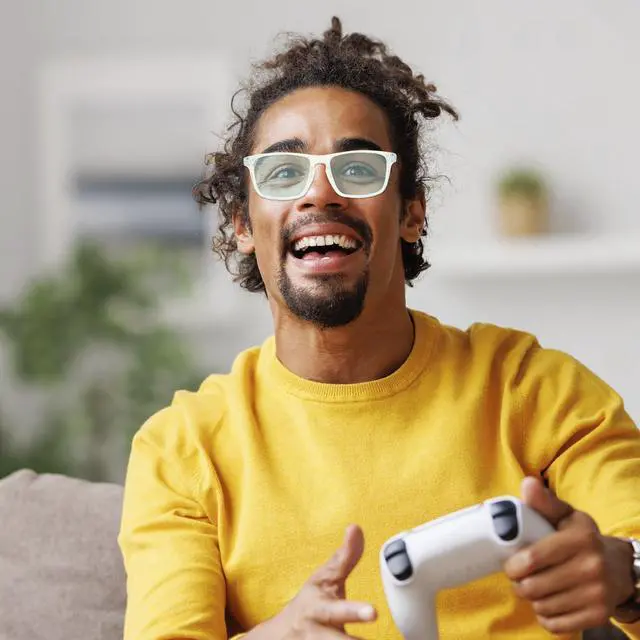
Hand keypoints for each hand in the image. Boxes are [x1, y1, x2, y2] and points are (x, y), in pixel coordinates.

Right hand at [249, 524, 376, 638]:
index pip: (338, 611)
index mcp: (319, 609)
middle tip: (369, 631)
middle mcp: (317, 634)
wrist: (279, 636)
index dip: (355, 612)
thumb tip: (356, 528)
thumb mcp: (323, 580)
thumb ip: (343, 558)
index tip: (373, 613)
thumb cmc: (309, 603)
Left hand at [504, 476, 635, 633]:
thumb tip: (527, 484)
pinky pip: (556, 625)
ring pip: (542, 606)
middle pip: (533, 586)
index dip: (513, 565)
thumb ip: (544, 502)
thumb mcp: (567, 516)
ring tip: (535, 588)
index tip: (511, 565)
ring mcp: (597, 595)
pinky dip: (546, 616)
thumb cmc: (584, 539)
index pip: (532, 559)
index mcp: (580, 539)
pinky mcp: (598, 616)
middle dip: (519, 584)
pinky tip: (549, 603)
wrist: (620, 568)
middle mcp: (592, 567)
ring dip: (532, 600)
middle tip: (520, 578)